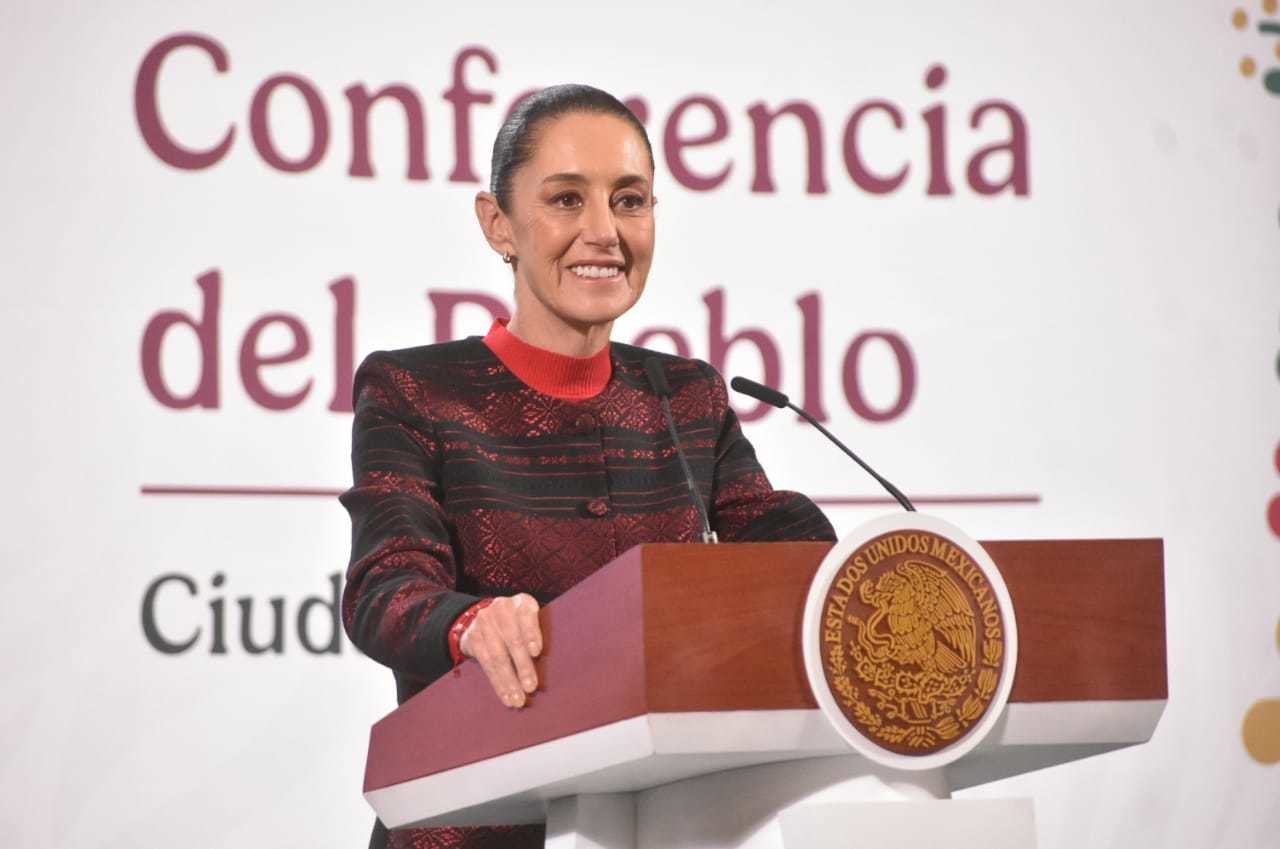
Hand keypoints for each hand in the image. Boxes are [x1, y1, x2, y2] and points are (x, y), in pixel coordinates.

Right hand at [460, 593, 542, 707]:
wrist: (485, 616)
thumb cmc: (520, 623)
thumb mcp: (531, 619)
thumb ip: (540, 633)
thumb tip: (559, 661)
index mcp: (522, 602)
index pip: (527, 616)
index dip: (531, 634)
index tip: (537, 652)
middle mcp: (502, 608)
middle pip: (512, 640)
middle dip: (522, 666)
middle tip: (531, 687)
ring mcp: (485, 622)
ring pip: (498, 656)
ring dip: (509, 681)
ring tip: (518, 699)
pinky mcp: (473, 637)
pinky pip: (485, 664)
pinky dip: (497, 683)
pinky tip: (505, 695)